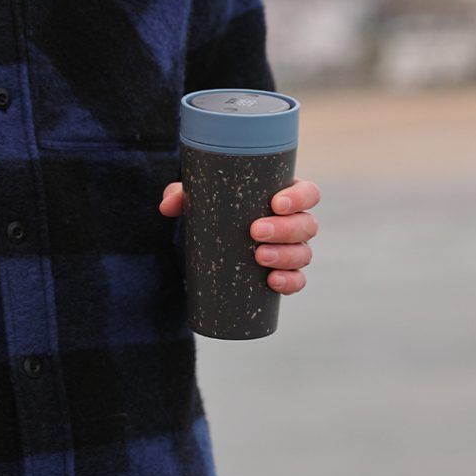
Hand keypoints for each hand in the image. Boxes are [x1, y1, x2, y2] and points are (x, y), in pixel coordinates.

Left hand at [159, 176, 320, 293]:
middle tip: (255, 232)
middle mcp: (292, 224)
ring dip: (286, 256)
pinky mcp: (281, 274)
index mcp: (282, 196)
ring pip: (304, 253)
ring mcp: (290, 251)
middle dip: (285, 229)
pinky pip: (297, 281)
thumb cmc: (212, 211)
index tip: (276, 203)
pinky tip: (273, 283)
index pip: (307, 193)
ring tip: (259, 257)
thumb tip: (168, 206)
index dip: (299, 197)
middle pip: (307, 224)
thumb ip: (181, 195)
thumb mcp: (198, 200)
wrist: (207, 244)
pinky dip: (290, 282)